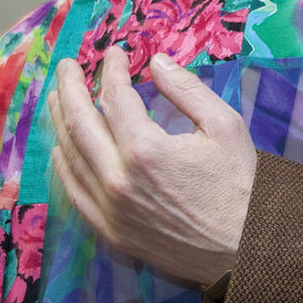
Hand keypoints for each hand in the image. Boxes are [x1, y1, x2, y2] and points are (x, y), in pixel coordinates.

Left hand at [48, 46, 255, 286]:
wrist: (244, 249)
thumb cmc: (240, 185)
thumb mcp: (225, 127)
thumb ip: (187, 91)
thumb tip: (157, 62)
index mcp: (145, 149)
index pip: (115, 98)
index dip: (112, 70)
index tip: (115, 53)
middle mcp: (118, 179)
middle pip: (79, 123)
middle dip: (70, 88)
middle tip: (66, 65)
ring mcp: (110, 208)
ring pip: (71, 156)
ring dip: (60, 122)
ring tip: (58, 97)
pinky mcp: (110, 231)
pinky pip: (75, 193)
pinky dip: (64, 166)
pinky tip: (61, 149)